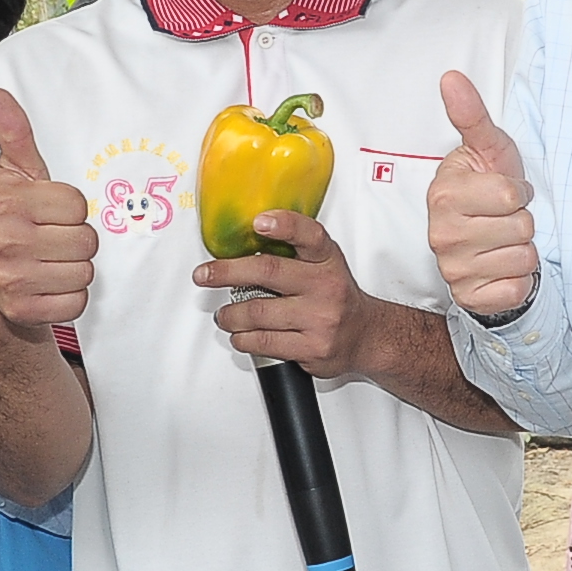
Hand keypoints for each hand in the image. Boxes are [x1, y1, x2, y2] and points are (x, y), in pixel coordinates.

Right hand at [0, 88, 94, 333]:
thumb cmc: (9, 224)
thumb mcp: (12, 176)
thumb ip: (14, 135)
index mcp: (7, 203)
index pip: (77, 205)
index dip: (70, 211)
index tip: (49, 215)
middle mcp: (5, 241)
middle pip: (87, 240)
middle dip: (75, 242)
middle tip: (51, 242)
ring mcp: (13, 279)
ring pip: (85, 272)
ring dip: (74, 270)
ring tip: (50, 263)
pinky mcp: (24, 311)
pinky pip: (77, 302)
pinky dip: (70, 298)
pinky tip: (49, 287)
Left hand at [200, 211, 378, 377]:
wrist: (366, 337)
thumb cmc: (337, 297)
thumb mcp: (325, 264)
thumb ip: (294, 252)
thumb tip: (244, 244)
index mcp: (327, 261)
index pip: (309, 236)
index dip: (284, 225)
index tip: (258, 222)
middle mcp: (325, 287)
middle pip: (269, 272)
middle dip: (227, 272)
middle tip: (204, 275)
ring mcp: (320, 319)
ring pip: (258, 313)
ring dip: (231, 315)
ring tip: (225, 316)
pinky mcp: (311, 348)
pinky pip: (264, 343)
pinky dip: (243, 339)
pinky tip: (241, 335)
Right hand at [429, 72, 538, 315]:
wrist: (487, 239)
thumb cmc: (489, 191)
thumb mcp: (488, 150)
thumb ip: (471, 115)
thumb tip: (451, 77)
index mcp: (444, 195)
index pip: (511, 196)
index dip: (519, 192)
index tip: (505, 192)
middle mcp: (441, 235)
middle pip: (520, 227)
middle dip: (522, 221)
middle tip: (504, 218)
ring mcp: (453, 269)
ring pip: (523, 258)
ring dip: (522, 249)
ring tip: (503, 240)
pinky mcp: (469, 298)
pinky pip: (516, 288)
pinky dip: (519, 280)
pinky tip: (502, 267)